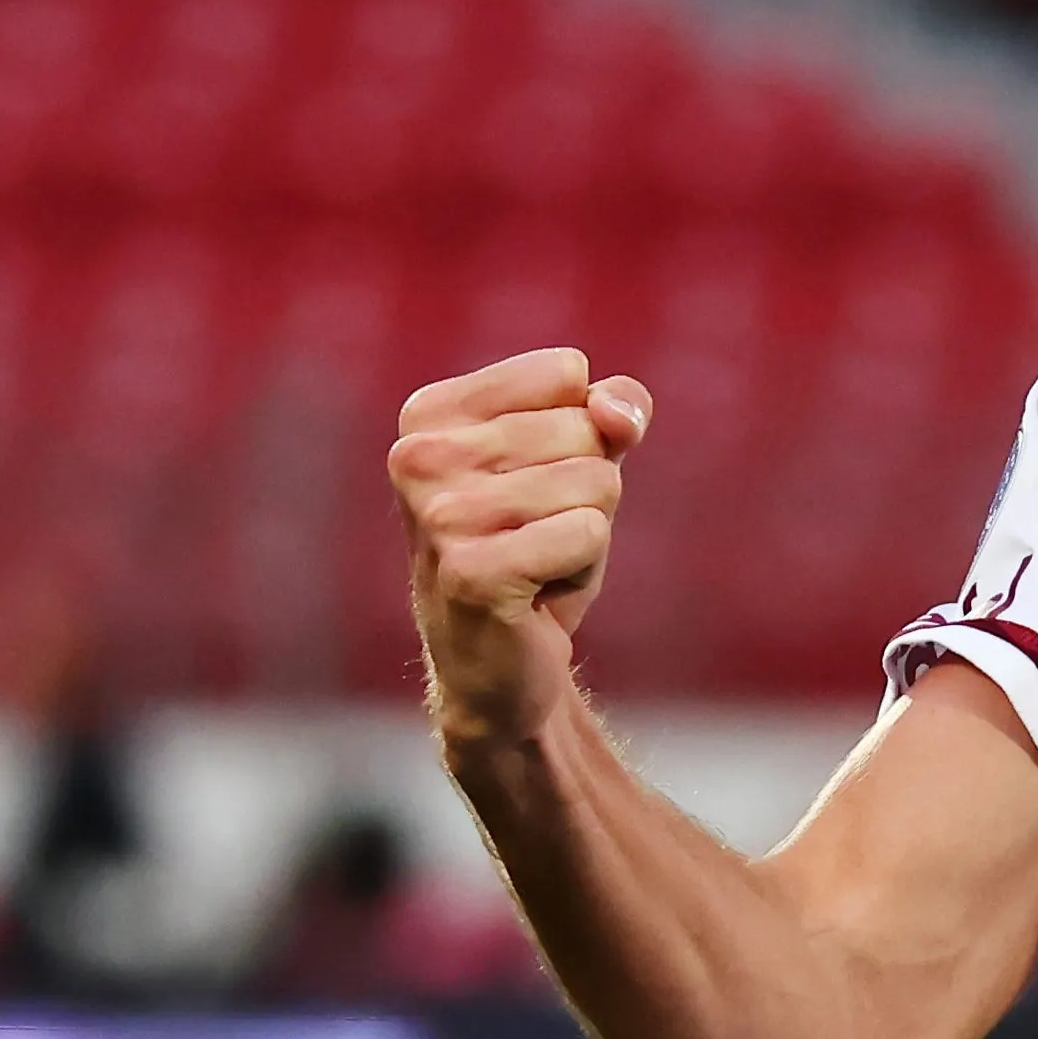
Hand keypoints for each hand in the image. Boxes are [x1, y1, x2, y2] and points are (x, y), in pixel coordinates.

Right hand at [392, 348, 651, 747]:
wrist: (499, 664)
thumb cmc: (534, 549)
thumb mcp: (579, 461)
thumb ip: (611, 409)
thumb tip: (618, 411)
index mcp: (430, 414)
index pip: (565, 373)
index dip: (582, 431)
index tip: (536, 481)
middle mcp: (419, 456)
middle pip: (584, 430)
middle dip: (588, 487)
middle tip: (537, 534)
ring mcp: (439, 515)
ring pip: (595, 482)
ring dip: (587, 530)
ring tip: (537, 562)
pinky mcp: (471, 572)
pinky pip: (589, 533)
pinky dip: (583, 566)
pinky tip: (538, 591)